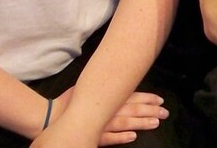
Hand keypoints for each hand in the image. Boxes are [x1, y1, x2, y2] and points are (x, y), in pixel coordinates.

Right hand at [34, 89, 168, 146]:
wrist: (51, 117)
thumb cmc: (68, 101)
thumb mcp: (87, 86)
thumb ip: (102, 84)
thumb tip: (117, 78)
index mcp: (105, 96)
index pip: (131, 96)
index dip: (146, 98)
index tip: (160, 100)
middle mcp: (105, 109)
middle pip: (132, 109)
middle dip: (150, 110)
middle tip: (165, 112)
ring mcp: (100, 124)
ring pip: (125, 123)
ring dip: (141, 122)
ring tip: (155, 123)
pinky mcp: (94, 136)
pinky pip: (109, 138)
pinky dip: (121, 137)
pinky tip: (133, 137)